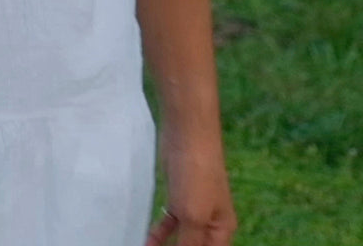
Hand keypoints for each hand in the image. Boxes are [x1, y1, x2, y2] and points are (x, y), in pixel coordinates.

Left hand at [145, 127, 237, 245]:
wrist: (187, 133)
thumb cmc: (197, 176)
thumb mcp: (194, 217)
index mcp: (222, 232)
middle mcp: (211, 224)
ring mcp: (193, 209)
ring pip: (180, 240)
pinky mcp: (177, 196)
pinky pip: (169, 224)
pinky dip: (159, 234)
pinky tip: (146, 241)